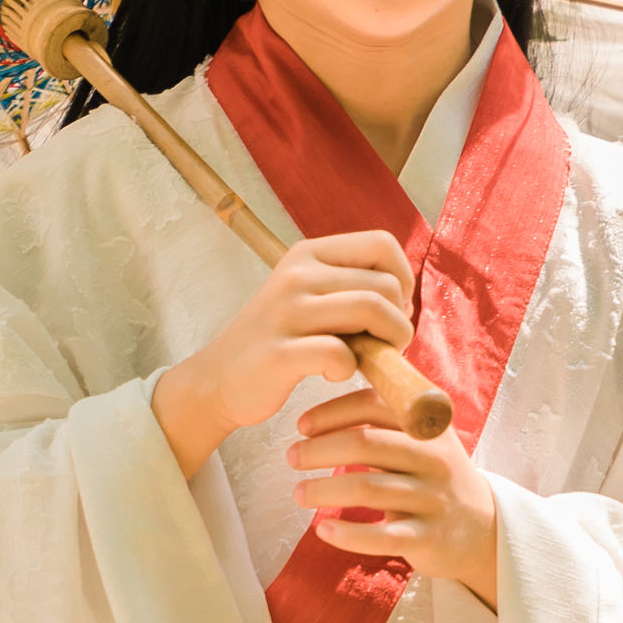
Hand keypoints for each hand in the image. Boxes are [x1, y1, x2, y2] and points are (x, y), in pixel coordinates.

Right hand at [153, 231, 416, 480]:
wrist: (218, 378)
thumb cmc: (279, 339)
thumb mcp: (309, 295)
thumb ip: (350, 285)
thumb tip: (404, 295)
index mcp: (308, 253)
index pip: (382, 244)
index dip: (402, 279)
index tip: (393, 309)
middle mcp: (297, 274)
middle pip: (385, 285)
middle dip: (399, 322)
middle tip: (385, 346)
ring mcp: (286, 311)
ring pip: (371, 311)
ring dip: (388, 343)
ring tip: (372, 359)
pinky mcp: (280, 353)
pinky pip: (340, 353)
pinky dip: (349, 370)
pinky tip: (334, 374)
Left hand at [288, 384, 498, 609]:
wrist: (482, 528)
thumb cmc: (433, 476)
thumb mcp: (421, 438)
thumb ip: (386, 413)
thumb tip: (335, 370)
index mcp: (427, 426)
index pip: (374, 406)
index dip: (332, 412)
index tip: (302, 425)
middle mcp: (434, 458)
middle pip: (366, 444)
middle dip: (320, 449)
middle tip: (292, 457)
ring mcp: (432, 498)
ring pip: (368, 489)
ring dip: (324, 490)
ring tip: (298, 493)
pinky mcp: (428, 537)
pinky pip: (381, 536)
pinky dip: (348, 534)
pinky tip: (324, 530)